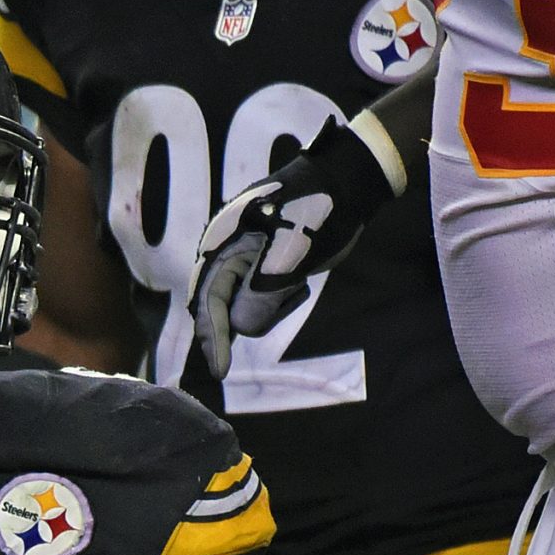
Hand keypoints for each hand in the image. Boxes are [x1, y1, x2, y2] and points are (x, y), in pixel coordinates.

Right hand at [188, 116, 398, 380]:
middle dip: (246, 316)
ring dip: (269, 306)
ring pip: (241, 307)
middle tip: (289, 297)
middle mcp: (223, 252)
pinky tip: (300, 282)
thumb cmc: (320, 209)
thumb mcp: (293, 252)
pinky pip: (258, 299)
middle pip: (218, 307)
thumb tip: (240, 328)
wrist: (347, 181)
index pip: (207, 300)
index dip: (213, 339)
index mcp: (221, 242)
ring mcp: (241, 259)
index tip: (221, 373)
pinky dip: (277, 301)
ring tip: (300, 282)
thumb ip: (263, 292)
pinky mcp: (260, 266)